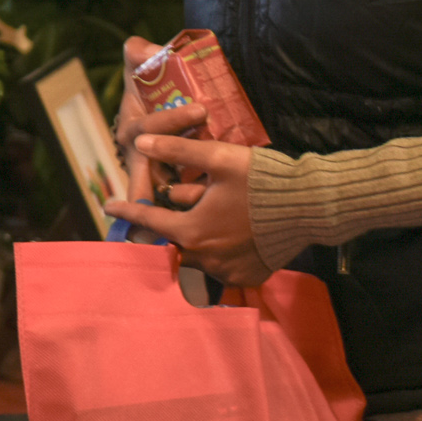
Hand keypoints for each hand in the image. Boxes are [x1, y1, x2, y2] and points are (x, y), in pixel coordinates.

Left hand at [104, 131, 268, 286]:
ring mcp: (227, 272)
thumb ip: (176, 151)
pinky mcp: (248, 277)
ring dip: (197, 240)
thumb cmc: (264, 180)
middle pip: (175, 240)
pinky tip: (231, 235)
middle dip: (172, 224)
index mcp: (192, 231)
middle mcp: (205, 259)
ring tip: (209, 219)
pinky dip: (220, 253)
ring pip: (198, 256)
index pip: (148, 220)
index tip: (108, 206)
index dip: (127, 210)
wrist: (313, 206)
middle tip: (177, 207)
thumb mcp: (219, 158)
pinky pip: (222, 267)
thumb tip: (140, 143)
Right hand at [113, 33, 198, 201]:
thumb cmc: (147, 86)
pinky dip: (194, 203)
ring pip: (164, 190)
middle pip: (147, 171)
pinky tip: (213, 213)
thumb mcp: (138, 65)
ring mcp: (155, 172)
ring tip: (204, 201)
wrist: (157, 106)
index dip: (173, 120)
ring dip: (181, 196)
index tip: (200, 110)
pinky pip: (182, 196)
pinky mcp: (174, 183)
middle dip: (156, 184)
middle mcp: (139, 156)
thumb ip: (137, 52)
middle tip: (188, 178)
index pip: (150, 127)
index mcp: (132, 130)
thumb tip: (143, 49)